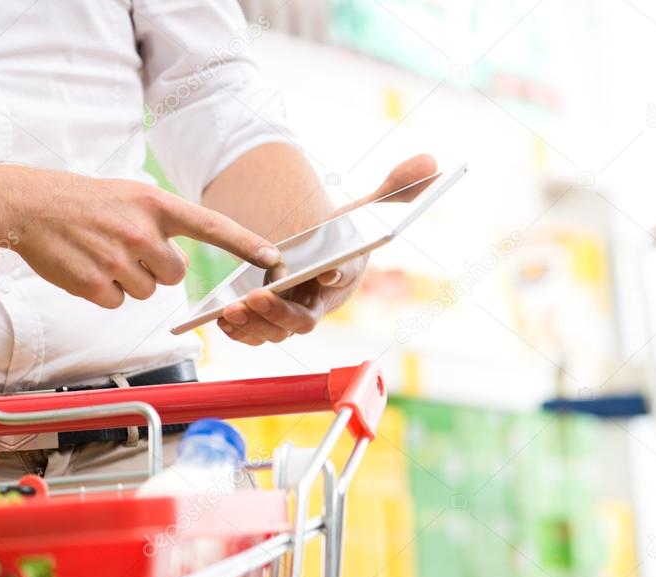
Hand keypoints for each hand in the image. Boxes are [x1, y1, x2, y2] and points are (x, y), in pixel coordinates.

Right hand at [0, 166, 280, 307]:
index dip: (246, 244)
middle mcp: (142, 231)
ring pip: (149, 292)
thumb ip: (163, 225)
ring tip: (101, 253)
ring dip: (130, 280)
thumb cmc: (85, 202)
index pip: (212, 226)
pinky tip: (86, 267)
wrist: (28, 206)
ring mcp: (119, 259)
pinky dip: (105, 291)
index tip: (275, 258)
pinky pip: (119, 302)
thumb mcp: (131, 196)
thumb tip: (179, 265)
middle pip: (176, 275)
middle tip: (125, 248)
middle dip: (156, 268)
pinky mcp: (96, 284)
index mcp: (155, 204)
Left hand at [218, 154, 437, 344]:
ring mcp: (293, 316)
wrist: (321, 257)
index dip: (337, 274)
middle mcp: (320, 303)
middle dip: (280, 312)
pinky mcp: (270, 321)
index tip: (327, 268)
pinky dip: (239, 332)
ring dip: (253, 326)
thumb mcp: (367, 208)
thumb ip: (397, 187)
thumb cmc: (345, 236)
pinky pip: (254, 335)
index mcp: (345, 277)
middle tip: (257, 297)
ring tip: (232, 310)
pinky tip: (222, 319)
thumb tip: (433, 161)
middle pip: (303, 320)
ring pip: (274, 332)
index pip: (344, 277)